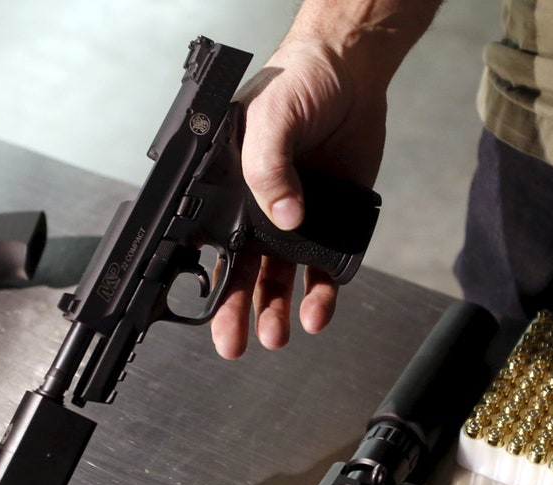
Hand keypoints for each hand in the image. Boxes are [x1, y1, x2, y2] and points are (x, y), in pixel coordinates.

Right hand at [211, 38, 387, 358]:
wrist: (350, 71)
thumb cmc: (295, 83)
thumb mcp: (266, 120)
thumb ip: (267, 169)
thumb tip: (284, 218)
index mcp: (227, 189)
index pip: (207, 243)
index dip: (203, 279)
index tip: (203, 311)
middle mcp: (257, 210)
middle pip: (240, 273)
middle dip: (234, 313)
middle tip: (233, 344)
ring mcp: (296, 219)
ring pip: (279, 279)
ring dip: (276, 309)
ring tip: (275, 336)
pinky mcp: (333, 220)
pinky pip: (325, 266)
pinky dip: (321, 293)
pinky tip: (317, 311)